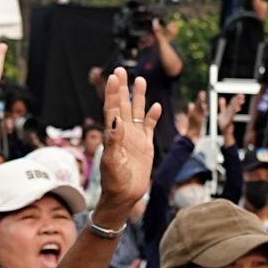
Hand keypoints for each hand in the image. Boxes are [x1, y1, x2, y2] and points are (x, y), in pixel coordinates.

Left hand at [91, 68, 162, 228]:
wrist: (124, 196)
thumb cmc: (114, 182)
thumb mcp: (113, 162)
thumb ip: (114, 141)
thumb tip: (116, 120)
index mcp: (113, 134)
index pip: (112, 109)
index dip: (112, 93)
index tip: (113, 77)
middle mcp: (123, 133)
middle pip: (123, 105)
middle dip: (123, 88)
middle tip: (121, 70)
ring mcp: (134, 138)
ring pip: (137, 113)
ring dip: (138, 97)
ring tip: (140, 80)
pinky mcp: (145, 145)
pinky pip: (149, 127)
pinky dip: (152, 117)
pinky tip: (156, 107)